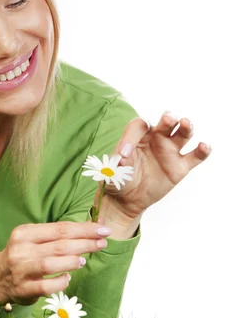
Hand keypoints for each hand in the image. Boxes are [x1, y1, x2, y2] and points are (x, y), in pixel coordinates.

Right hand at [0, 221, 112, 305]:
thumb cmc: (23, 255)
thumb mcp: (33, 239)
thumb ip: (57, 236)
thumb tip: (90, 230)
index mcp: (25, 232)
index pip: (60, 228)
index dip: (84, 229)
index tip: (103, 229)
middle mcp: (21, 249)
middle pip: (59, 244)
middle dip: (85, 243)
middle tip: (103, 242)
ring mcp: (21, 270)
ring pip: (50, 264)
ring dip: (72, 261)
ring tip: (85, 259)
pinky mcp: (23, 289)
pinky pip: (46, 287)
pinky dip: (60, 282)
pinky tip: (68, 278)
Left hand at [93, 111, 211, 221]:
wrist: (127, 199)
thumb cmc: (118, 179)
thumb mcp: (113, 172)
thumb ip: (117, 164)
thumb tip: (120, 157)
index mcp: (137, 135)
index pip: (138, 126)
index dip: (131, 137)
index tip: (123, 154)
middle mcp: (156, 138)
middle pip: (166, 123)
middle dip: (168, 119)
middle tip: (168, 118)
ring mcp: (170, 150)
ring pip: (182, 134)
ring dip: (186, 127)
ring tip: (186, 123)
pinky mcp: (181, 166)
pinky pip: (195, 156)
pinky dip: (202, 150)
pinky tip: (204, 146)